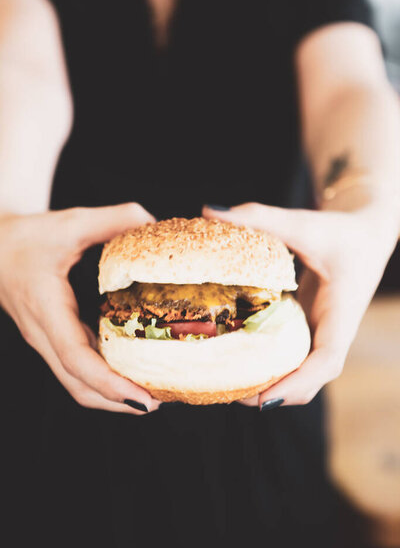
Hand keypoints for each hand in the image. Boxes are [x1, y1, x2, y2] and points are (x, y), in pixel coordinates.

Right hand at [0, 203, 159, 414]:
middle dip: (119, 402)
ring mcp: (47, 340)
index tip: (143, 398)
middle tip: (161, 402)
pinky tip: (130, 371)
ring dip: (112, 396)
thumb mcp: (69, 222)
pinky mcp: (53, 338)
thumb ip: (112, 219)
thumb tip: (152, 222)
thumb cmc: (26, 238)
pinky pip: (77, 370)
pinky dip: (104, 380)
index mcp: (47, 310)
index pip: (77, 360)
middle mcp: (45, 334)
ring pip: (77, 384)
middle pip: (79, 386)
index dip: (110, 383)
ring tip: (152, 394)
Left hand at [203, 202, 398, 407]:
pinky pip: (294, 357)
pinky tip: (239, 358)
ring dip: (272, 385)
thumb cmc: (339, 230)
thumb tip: (210, 210)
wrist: (365, 233)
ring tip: (229, 385)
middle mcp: (333, 331)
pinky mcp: (311, 327)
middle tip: (231, 395)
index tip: (264, 399)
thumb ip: (261, 216)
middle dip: (277, 394)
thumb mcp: (303, 221)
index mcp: (342, 313)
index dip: (298, 384)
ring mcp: (323, 332)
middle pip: (311, 380)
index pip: (327, 360)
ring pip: (302, 373)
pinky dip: (271, 367)